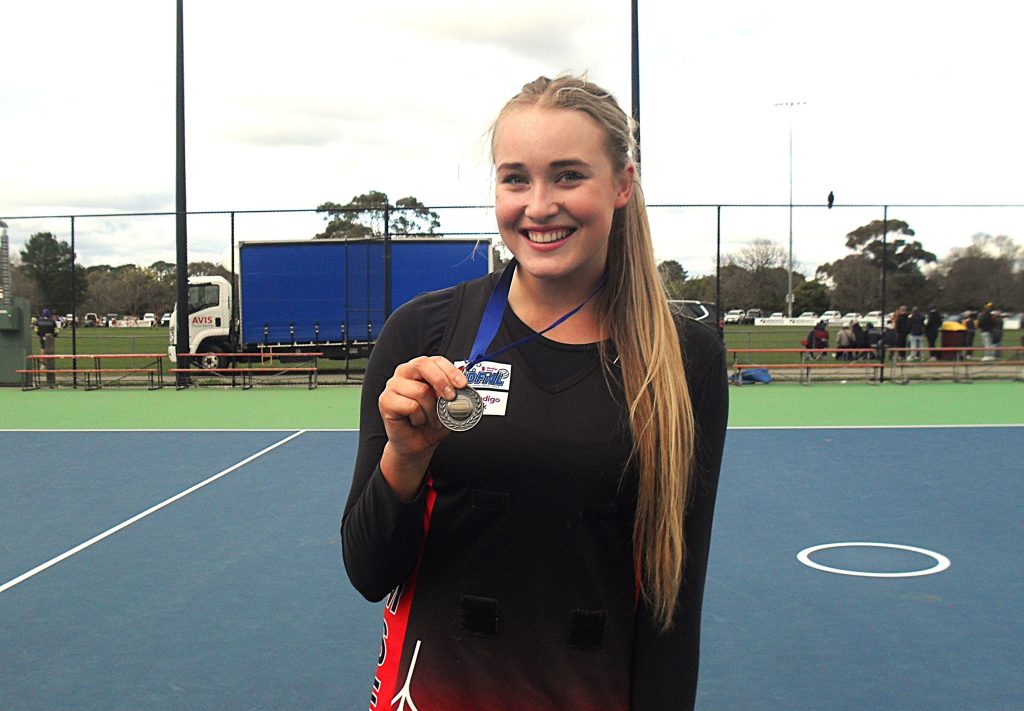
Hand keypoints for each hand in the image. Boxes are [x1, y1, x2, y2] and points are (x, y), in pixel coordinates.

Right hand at [377, 355, 467, 499]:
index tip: (462, 384)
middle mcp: (405, 373)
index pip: (436, 360)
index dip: (451, 371)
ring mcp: (393, 385)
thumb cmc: (431, 423)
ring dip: (432, 410)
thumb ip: (455, 393)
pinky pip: (411, 406)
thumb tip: (464, 387)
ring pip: (421, 391)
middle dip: (442, 381)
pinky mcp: (386, 400)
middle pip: (423, 365)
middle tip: (450, 397)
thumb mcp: (449, 406)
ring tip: (431, 419)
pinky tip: (416, 422)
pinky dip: (420, 418)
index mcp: (421, 369)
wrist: (417, 444)